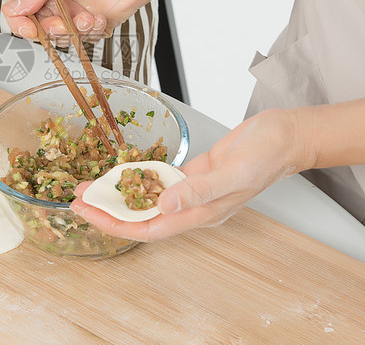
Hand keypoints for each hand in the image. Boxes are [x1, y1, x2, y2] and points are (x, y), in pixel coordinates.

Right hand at [2, 0, 158, 41]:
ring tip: (88, 16)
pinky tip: (99, 17)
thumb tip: (14, 7)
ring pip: (60, 38)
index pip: (17, 10)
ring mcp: (71, 16)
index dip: (19, 22)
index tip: (29, 26)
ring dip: (73, 31)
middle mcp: (53, 3)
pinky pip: (82, 41)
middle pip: (37, 29)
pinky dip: (90, 31)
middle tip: (63, 21)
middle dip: (51, 29)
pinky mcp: (90, 27)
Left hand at [70, 108, 310, 241]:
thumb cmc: (268, 154)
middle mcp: (194, 207)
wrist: (287, 135)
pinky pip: (161, 181)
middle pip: (142, 217)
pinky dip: (140, 177)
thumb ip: (199, 191)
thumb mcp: (234, 172)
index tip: (89, 213)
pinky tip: (124, 172)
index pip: (149, 229)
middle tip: (77, 199)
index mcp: (202, 214)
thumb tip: (165, 205)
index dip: (116, 224)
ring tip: (91, 187)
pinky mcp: (196, 173)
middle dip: (108, 210)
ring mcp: (194, 191)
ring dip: (120, 194)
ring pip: (148, 199)